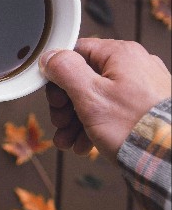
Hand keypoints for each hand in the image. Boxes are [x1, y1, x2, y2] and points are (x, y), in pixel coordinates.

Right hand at [39, 38, 170, 161]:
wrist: (169, 157)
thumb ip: (65, 70)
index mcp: (120, 54)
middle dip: (66, 106)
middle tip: (59, 123)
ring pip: (98, 98)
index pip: (77, 52)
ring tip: (68, 142)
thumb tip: (50, 55)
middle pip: (86, 78)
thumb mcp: (90, 96)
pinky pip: (114, 111)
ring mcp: (143, 87)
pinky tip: (85, 145)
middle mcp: (134, 65)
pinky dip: (96, 126)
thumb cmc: (134, 126)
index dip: (58, 76)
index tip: (53, 97)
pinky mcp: (147, 107)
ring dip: (77, 120)